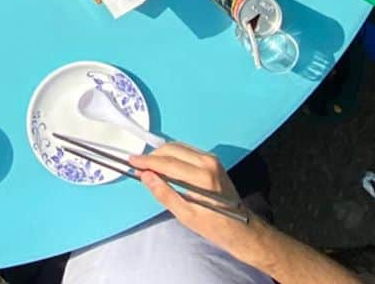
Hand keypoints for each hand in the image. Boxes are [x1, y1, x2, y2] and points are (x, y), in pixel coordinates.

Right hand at [130, 144, 265, 264]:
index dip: (147, 162)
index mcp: (203, 178)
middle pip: (172, 150)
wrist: (243, 228)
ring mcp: (211, 159)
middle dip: (153, 156)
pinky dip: (172, 155)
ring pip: (178, 147)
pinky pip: (186, 150)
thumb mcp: (187, 216)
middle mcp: (208, 163)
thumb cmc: (215, 227)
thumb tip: (146, 176)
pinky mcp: (212, 159)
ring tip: (148, 166)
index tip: (131, 161)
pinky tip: (164, 165)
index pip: (168, 163)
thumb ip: (165, 194)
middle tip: (138, 166)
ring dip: (161, 154)